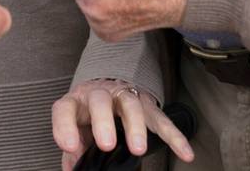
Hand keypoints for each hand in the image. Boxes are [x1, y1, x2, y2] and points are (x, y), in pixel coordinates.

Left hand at [52, 79, 193, 169]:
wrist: (109, 87)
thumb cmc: (89, 114)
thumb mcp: (76, 128)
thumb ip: (73, 147)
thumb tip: (73, 167)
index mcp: (76, 102)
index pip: (65, 108)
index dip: (65, 126)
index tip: (71, 147)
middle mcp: (99, 94)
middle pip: (100, 100)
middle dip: (103, 121)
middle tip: (106, 145)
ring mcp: (123, 96)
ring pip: (130, 104)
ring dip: (135, 125)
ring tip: (138, 149)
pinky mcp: (147, 105)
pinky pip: (161, 119)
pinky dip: (174, 136)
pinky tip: (185, 153)